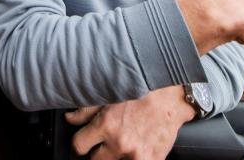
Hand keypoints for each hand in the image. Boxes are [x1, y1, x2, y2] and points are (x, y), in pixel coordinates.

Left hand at [66, 86, 194, 159]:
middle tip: (105, 141)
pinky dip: (133, 159)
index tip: (85, 141)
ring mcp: (137, 154)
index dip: (80, 142)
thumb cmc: (142, 89)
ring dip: (115, 156)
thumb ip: (86, 108)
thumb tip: (69, 118)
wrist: (173, 96)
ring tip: (122, 142)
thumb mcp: (110, 92)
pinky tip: (136, 149)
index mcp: (106, 124)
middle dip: (97, 151)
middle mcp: (119, 142)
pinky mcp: (153, 159)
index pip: (79, 146)